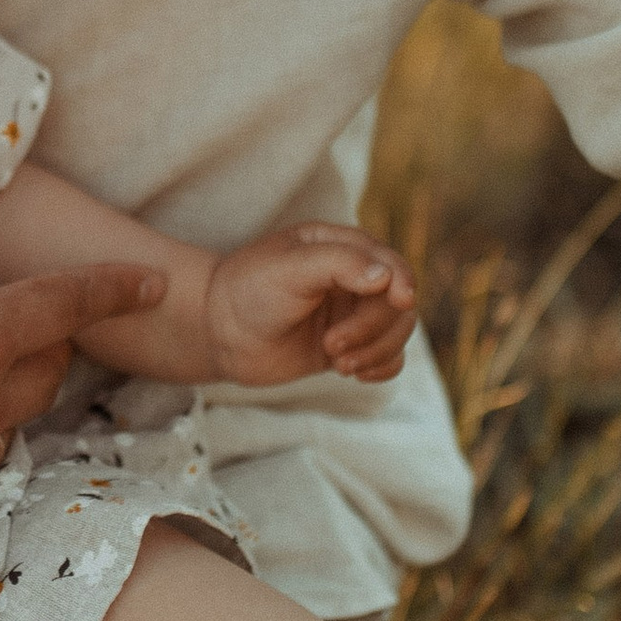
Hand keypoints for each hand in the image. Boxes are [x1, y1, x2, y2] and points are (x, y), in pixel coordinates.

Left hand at [204, 223, 417, 386]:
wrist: (218, 333)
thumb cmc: (248, 290)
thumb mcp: (290, 268)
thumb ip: (339, 264)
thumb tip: (386, 275)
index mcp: (341, 246)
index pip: (391, 262)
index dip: (401, 282)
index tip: (399, 301)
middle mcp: (353, 278)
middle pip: (397, 304)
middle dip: (372, 329)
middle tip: (333, 346)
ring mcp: (351, 313)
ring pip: (396, 332)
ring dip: (377, 351)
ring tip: (340, 364)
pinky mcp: (348, 345)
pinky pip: (387, 357)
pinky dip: (382, 367)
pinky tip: (356, 374)